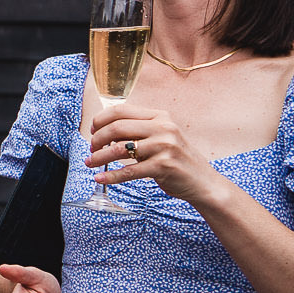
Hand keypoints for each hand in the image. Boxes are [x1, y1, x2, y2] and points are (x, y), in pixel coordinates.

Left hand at [84, 101, 216, 204]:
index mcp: (160, 116)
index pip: (121, 110)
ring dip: (99, 157)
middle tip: (91, 149)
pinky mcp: (163, 167)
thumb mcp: (160, 137)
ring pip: (119, 149)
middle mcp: (163, 128)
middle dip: (97, 138)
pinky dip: (111, 176)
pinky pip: (129, 171)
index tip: (92, 131)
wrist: (203, 181)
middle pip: (117, 127)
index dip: (100, 119)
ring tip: (90, 162)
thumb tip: (103, 131)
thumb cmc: (176, 159)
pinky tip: (100, 178)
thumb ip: (137, 131)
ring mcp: (164, 147)